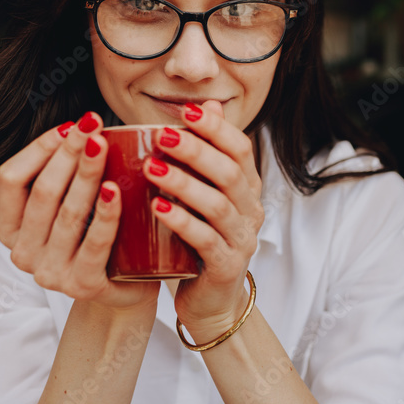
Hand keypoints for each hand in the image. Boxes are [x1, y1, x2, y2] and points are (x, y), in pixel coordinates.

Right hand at [0, 112, 157, 310]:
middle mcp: (23, 253)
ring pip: (67, 214)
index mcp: (10, 230)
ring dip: (86, 175)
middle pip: (43, 192)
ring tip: (103, 145)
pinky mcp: (83, 286)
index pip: (10, 179)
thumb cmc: (101, 239)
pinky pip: (94, 243)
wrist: (127, 289)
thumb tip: (81, 125)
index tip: (71, 126)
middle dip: (68, 153)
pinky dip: (105, 215)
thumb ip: (65, 176)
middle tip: (92, 125)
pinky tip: (115, 190)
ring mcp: (50, 273)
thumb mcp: (72, 207)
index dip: (38, 149)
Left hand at [144, 101, 264, 340]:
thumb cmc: (198, 240)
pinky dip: (182, 221)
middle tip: (161, 135)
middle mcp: (251, 211)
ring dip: (184, 183)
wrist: (210, 299)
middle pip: (229, 172)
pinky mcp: (227, 266)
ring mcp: (243, 239)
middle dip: (195, 151)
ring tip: (152, 169)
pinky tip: (158, 208)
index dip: (216, 129)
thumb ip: (206, 155)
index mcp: (247, 189)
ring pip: (218, 204)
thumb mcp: (202, 194)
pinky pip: (206, 239)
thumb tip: (208, 104)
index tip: (186, 112)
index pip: (241, 149)